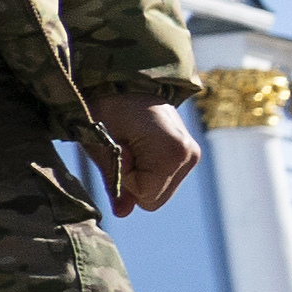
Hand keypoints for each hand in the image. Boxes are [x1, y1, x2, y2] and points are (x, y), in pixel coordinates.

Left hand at [95, 89, 200, 216]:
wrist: (123, 78)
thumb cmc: (105, 106)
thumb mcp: (100, 142)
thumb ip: (114, 179)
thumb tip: (122, 213)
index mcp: (173, 152)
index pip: (145, 195)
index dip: (123, 177)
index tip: (117, 149)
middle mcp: (189, 155)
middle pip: (155, 198)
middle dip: (133, 179)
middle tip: (122, 146)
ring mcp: (192, 155)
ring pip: (158, 191)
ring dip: (139, 174)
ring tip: (130, 142)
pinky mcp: (187, 153)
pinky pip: (162, 179)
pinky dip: (146, 169)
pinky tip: (139, 145)